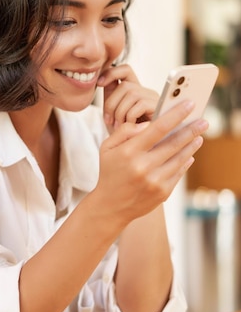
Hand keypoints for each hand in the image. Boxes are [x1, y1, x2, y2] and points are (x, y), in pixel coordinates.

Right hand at [93, 99, 208, 226]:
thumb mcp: (107, 148)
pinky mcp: (163, 192)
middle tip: (203, 120)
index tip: (189, 105)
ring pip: (180, 158)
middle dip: (191, 129)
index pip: (158, 128)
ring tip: (199, 136)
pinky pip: (178, 173)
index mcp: (129, 152)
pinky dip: (185, 162)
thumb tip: (147, 125)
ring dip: (191, 145)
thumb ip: (125, 131)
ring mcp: (155, 181)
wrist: (110, 206)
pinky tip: (189, 154)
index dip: (176, 115)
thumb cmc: (110, 172)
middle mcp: (144, 166)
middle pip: (174, 143)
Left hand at [97, 64, 158, 133]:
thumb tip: (102, 80)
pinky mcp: (160, 109)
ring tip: (120, 127)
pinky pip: (140, 104)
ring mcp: (155, 99)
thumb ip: (110, 100)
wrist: (136, 156)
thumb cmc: (125, 138)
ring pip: (131, 92)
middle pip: (125, 84)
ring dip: (120, 111)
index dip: (111, 72)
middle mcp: (146, 92)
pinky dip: (130, 116)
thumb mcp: (114, 117)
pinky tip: (130, 127)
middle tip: (110, 121)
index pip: (125, 70)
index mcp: (134, 91)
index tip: (99, 83)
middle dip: (112, 103)